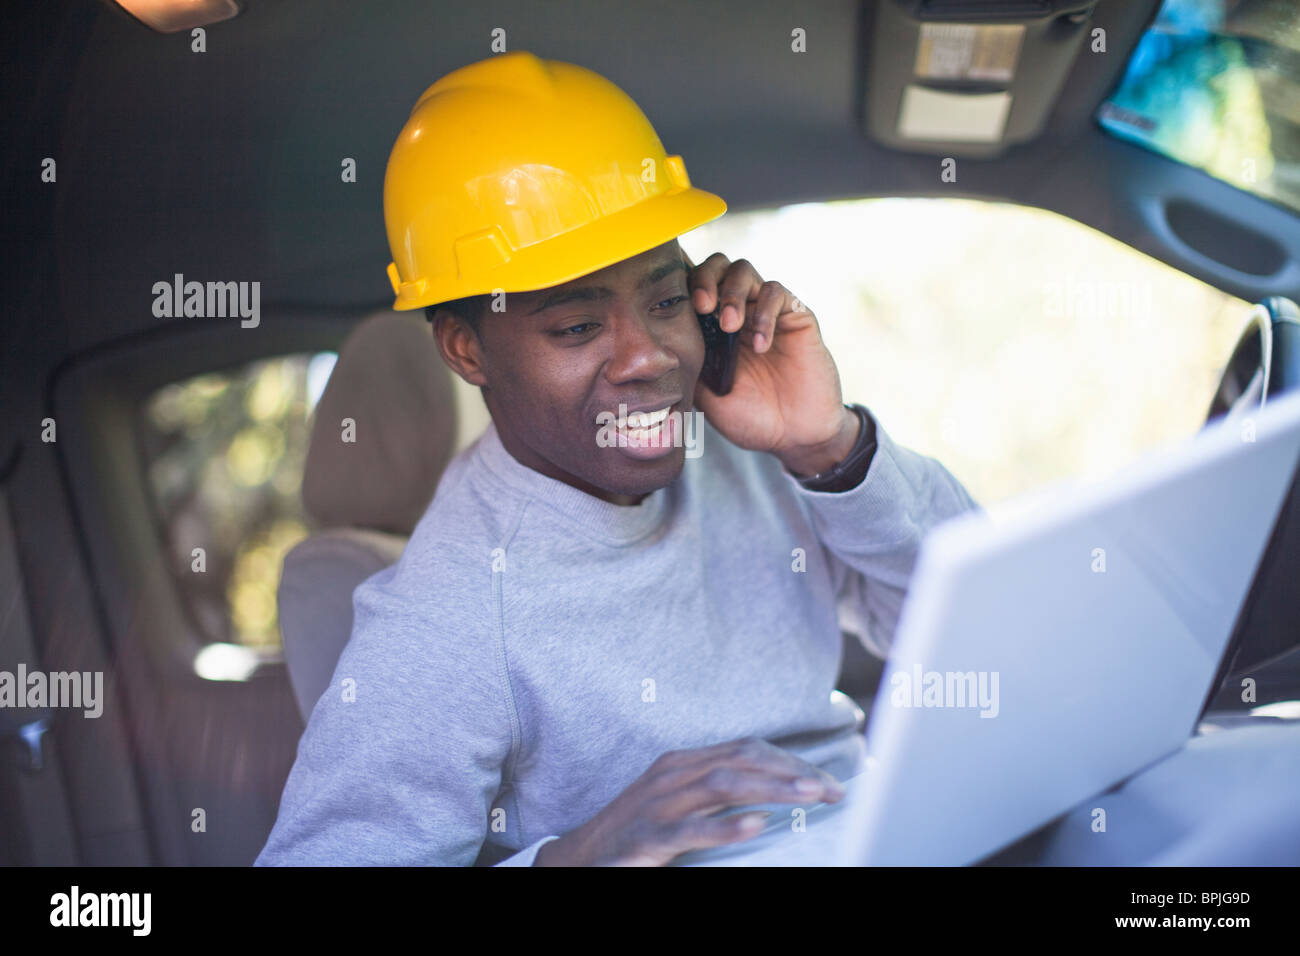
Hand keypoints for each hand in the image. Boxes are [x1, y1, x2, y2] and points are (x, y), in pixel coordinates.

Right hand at [532, 736, 845, 865]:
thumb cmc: (638, 828)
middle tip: (831, 790)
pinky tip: (756, 826)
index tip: (826, 781)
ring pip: (722, 785)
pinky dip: (726, 826)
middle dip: (791, 772)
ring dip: (771, 789)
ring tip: (808, 798)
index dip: (789, 761)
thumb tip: (773, 794)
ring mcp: (659, 803)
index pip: (746, 749)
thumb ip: (717, 792)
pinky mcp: (648, 836)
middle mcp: (673, 774)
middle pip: (741, 760)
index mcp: (684, 762)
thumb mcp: (678, 800)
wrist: (582, 856)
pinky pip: (691, 830)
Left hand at [686, 252, 859, 476]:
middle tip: (703, 307)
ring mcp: (766, 312)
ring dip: (732, 293)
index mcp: (712, 328)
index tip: (676, 305)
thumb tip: (658, 345)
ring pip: (744, 271)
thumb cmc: (751, 418)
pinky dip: (764, 314)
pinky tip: (760, 345)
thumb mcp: (706, 397)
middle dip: (706, 278)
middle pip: (717, 266)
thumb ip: (688, 367)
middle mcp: (738, 312)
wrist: (795, 436)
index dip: (682, 285)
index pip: (693, 286)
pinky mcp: (795, 316)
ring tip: (729, 326)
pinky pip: (777, 293)